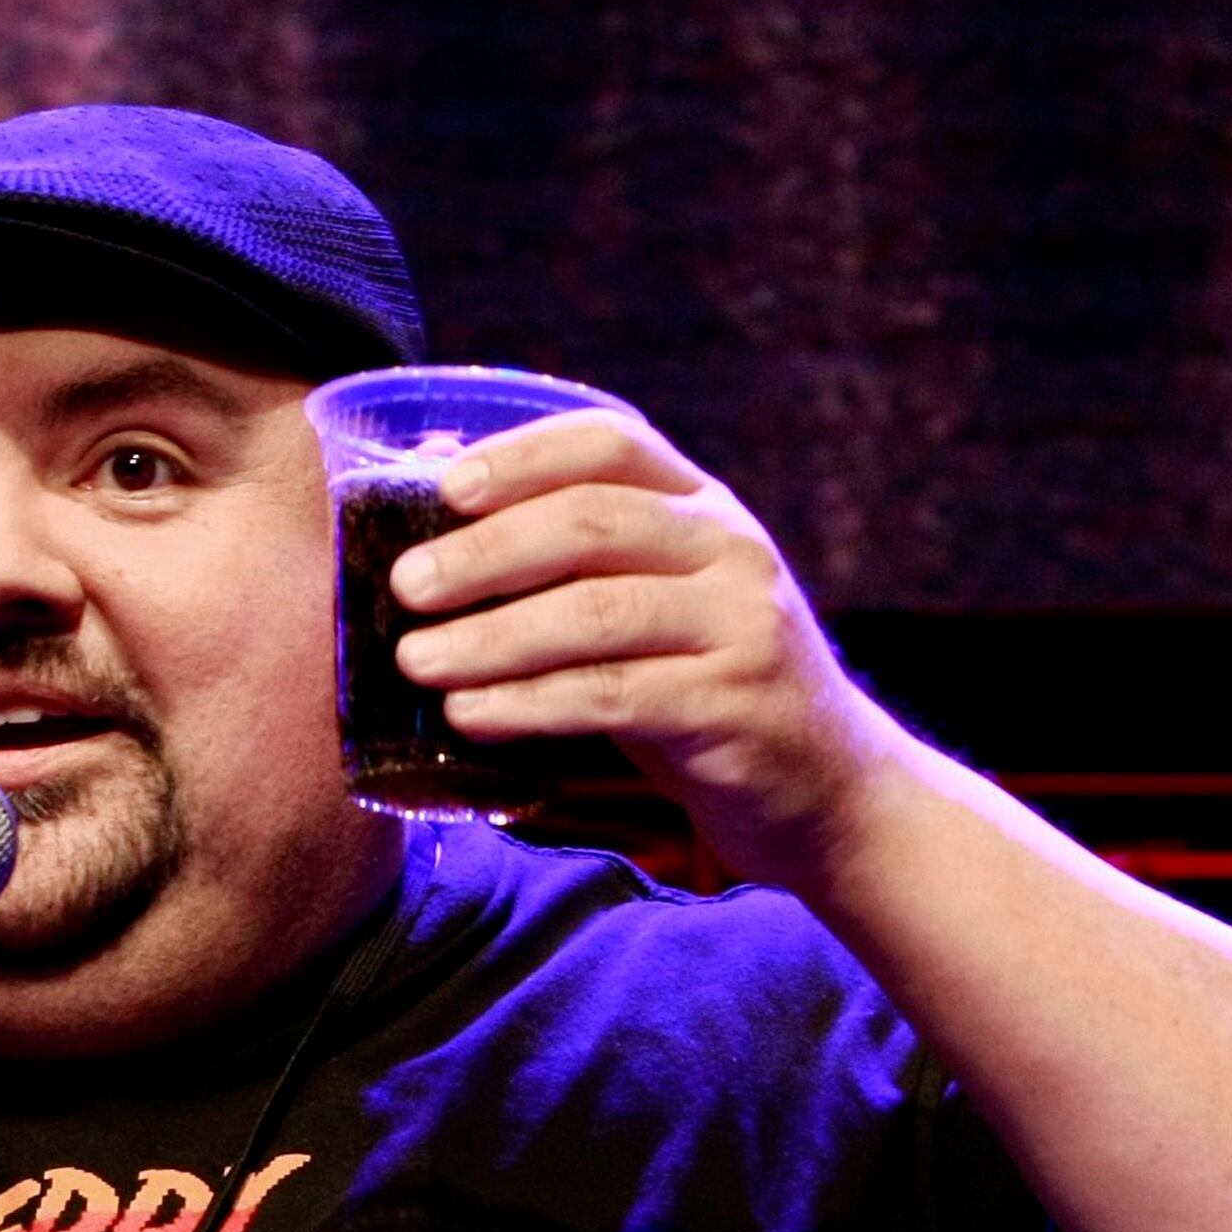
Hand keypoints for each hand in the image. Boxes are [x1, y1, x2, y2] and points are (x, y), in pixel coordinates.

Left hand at [386, 409, 911, 888]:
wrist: (826, 787)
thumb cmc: (702, 683)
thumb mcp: (647, 600)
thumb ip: (562, 547)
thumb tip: (433, 468)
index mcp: (702, 506)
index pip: (609, 443)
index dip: (520, 455)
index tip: (443, 485)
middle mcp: (730, 548)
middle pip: (592, 522)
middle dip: (485, 552)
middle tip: (405, 587)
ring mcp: (741, 625)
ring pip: (596, 613)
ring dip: (492, 638)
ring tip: (415, 662)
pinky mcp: (735, 707)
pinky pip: (613, 696)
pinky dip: (530, 705)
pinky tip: (470, 716)